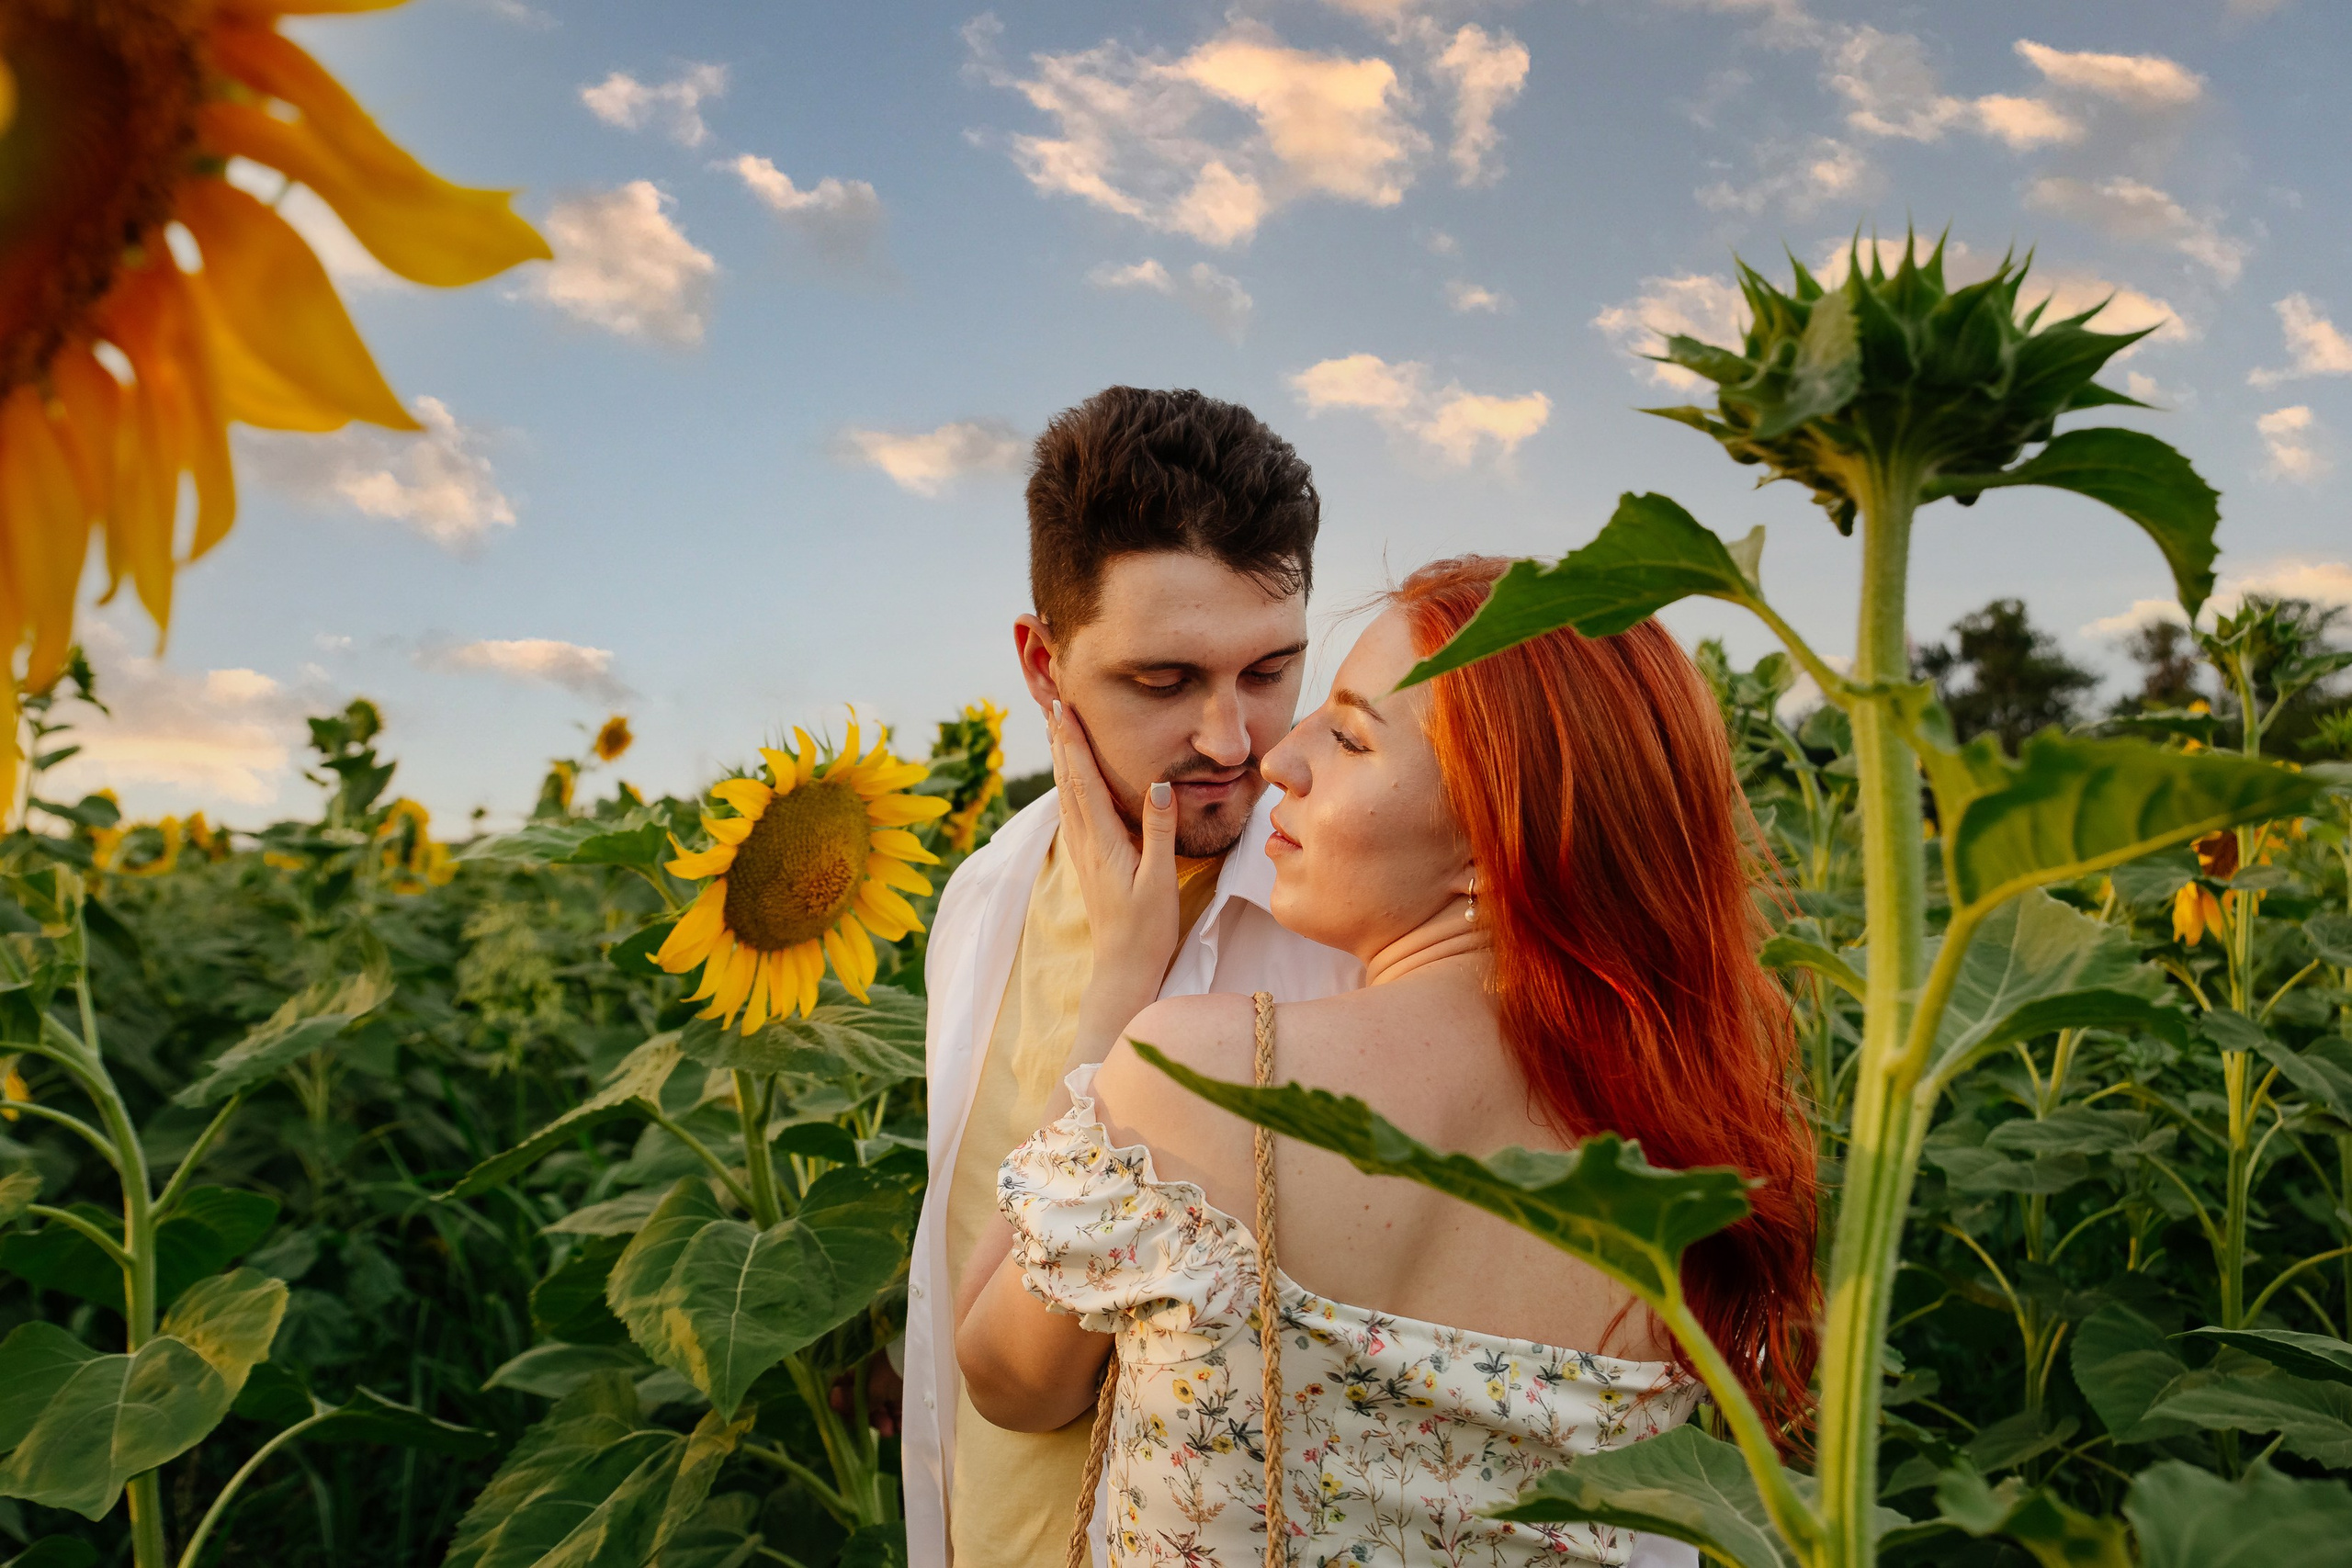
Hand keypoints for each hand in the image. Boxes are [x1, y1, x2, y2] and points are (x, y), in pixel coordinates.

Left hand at [1050, 699, 1178, 1073]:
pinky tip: (1067, 778)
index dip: (1073, 742)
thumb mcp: (1161, 879)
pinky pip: (1072, 811)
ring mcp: (1083, 851)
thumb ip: (1160, 830)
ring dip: (1060, 758)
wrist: (1122, 968)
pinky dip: (1067, 784)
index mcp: (1102, 841)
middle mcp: (1085, 841)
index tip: (1063, 708)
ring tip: (1055, 729)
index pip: (1083, 780)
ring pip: (1066, 794)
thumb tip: (1161, 784)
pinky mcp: (1088, 860)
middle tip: (1052, 702)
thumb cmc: (1146, 928)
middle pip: (1067, 780)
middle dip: (1060, 739)